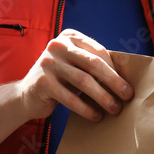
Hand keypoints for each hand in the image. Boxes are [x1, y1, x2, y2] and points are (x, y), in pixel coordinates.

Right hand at [18, 29, 133, 121]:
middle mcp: (57, 46)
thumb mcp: (74, 65)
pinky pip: (70, 97)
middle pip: (93, 64)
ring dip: (103, 97)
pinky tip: (96, 116)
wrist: (26, 95)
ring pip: (83, 81)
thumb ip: (93, 65)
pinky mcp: (42, 82)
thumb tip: (125, 79)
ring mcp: (48, 62)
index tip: (128, 84)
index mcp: (69, 38)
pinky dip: (86, 108)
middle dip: (114, 81)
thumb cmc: (59, 80)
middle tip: (128, 96)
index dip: (115, 69)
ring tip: (115, 108)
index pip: (98, 51)